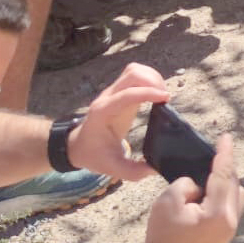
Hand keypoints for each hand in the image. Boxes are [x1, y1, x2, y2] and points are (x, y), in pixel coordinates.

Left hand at [67, 63, 171, 182]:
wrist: (78, 145)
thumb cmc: (94, 154)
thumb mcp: (111, 167)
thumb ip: (132, 171)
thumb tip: (154, 169)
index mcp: (103, 113)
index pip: (126, 94)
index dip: (147, 93)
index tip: (166, 99)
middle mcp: (107, 98)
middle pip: (131, 74)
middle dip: (152, 81)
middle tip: (165, 98)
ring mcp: (112, 92)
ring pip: (133, 70)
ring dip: (151, 77)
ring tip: (162, 94)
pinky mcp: (119, 91)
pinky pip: (134, 75)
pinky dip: (148, 78)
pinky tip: (155, 93)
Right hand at [139, 134, 243, 242]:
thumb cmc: (162, 236)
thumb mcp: (169, 200)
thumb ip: (188, 183)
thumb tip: (199, 184)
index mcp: (219, 213)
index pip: (224, 175)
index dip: (225, 154)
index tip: (226, 137)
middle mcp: (230, 222)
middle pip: (234, 185)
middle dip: (225, 169)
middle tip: (213, 156)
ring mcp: (229, 233)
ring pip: (235, 198)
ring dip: (225, 185)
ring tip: (207, 178)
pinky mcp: (223, 238)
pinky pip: (229, 210)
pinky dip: (221, 199)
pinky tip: (206, 196)